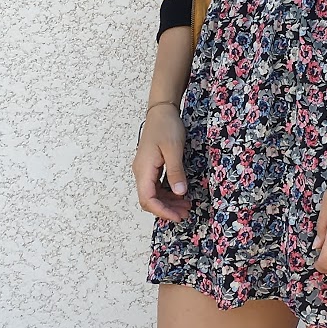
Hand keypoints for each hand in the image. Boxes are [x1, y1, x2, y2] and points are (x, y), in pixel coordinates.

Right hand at [132, 105, 190, 221]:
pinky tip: (180, 194)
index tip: (177, 217)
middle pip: (149, 199)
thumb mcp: (174, 149)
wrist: (161, 111)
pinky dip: (167, 193)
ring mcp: (144, 169)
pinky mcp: (150, 167)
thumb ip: (176, 172)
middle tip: (185, 213)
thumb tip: (179, 193)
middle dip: (166, 209)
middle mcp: (141, 172)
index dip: (162, 211)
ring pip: (153, 194)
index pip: (148, 199)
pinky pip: (156, 186)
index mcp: (144, 169)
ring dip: (168, 202)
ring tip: (186, 206)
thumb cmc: (166, 126)